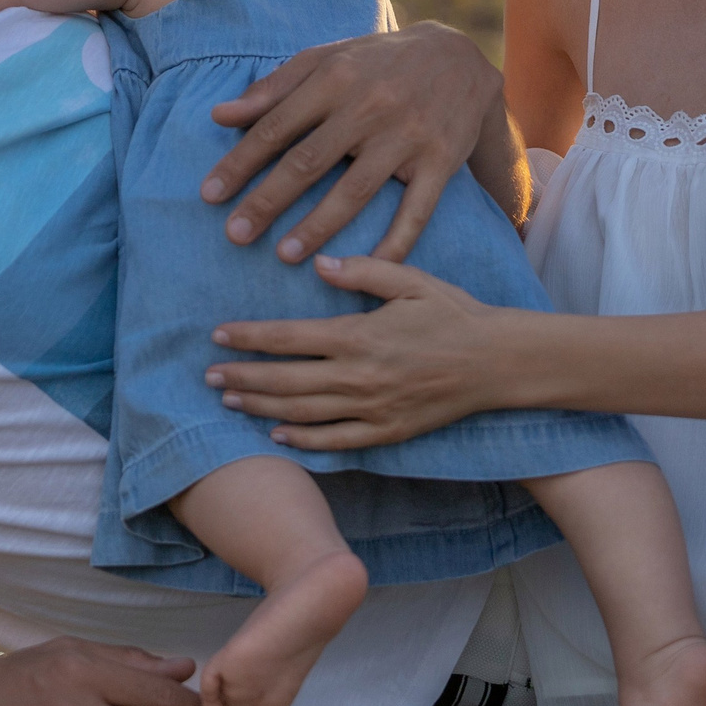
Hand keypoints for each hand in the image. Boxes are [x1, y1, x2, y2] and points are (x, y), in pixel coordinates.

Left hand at [202, 21, 502, 263]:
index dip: (240, 163)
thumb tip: (219, 116)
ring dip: (317, 226)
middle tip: (235, 235)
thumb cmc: (378, 62)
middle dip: (267, 200)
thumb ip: (274, 88)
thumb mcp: (327, 59)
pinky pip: (416, 211)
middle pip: (309, 162)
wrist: (459, 56)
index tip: (209, 196)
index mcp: (335, 78)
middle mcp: (370, 106)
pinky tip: (365, 269)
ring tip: (284, 256)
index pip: (276, 127)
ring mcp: (407, 136)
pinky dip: (394, 244)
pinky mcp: (440, 161)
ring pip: (355, 190)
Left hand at [204, 254, 510, 448]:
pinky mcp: (387, 432)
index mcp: (360, 335)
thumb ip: (364, 270)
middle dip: (242, 376)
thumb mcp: (411, 280)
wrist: (496, 362)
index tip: (218, 335)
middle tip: (208, 375)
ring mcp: (371, 409)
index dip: (249, 338)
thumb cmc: (454, 314)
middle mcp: (359, 376)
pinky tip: (276, 434)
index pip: (289, 338)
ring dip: (261, 406)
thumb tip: (320, 264)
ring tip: (229, 400)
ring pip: (302, 413)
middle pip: (285, 380)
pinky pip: (335, 441)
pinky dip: (302, 441)